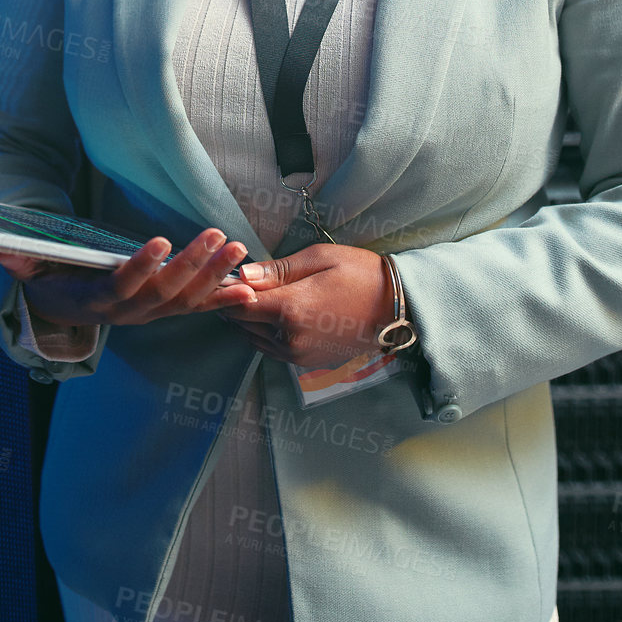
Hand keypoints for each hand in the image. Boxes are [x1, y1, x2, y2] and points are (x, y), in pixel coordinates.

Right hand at [0, 228, 258, 328]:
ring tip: (238, 248)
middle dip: (192, 264)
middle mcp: (131, 312)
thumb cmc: (55, 280)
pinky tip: (251, 290)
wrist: (70, 311)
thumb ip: (18, 260)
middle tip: (216, 235)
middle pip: (164, 291)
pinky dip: (224, 301)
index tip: (158, 240)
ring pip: (187, 299)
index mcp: (98, 300)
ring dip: (216, 276)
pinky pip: (199, 310)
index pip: (121, 284)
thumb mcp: (32, 270)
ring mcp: (153, 314)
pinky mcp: (169, 312)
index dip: (140, 266)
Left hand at [218, 244, 395, 369]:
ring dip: (249, 321)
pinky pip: (272, 350)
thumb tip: (242, 275)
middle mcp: (290, 339)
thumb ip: (277, 270)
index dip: (226, 291)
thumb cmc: (360, 274)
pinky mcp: (307, 363)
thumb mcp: (319, 258)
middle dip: (235, 305)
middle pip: (242, 324)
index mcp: (291, 309)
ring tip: (257, 297)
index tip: (224, 276)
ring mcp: (299, 355)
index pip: (238, 305)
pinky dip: (265, 334)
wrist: (397, 307)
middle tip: (236, 284)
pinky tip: (275, 315)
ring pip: (254, 339)